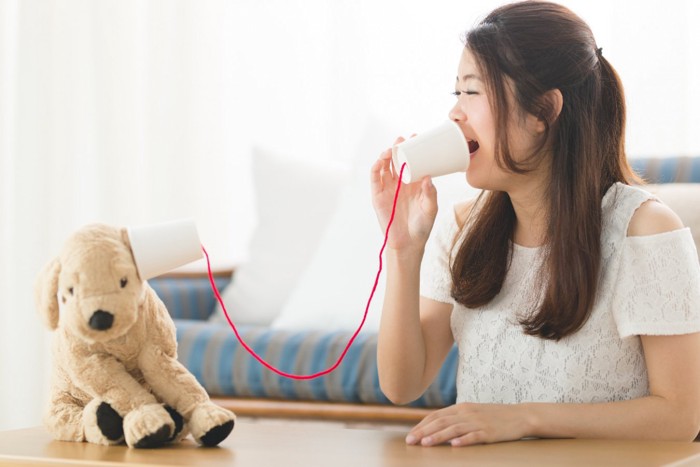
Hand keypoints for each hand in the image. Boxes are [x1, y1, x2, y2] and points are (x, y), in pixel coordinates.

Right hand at [370, 137, 437, 251]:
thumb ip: (430, 193)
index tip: (417, 138)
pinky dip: (376, 168)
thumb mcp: (430, 208)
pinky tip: (380, 161)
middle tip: (403, 139)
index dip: (413, 150)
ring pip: (384, 167)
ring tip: (392, 149)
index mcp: (414, 183)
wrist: (408, 243)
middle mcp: (400, 183)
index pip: (412, 162)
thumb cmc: (422, 226)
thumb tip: (427, 177)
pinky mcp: (378, 196)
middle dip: (399, 148)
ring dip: (386, 155)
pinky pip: (375, 179)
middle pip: (397, 161)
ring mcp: (388, 188)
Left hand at [405, 403, 532, 446]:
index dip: (422, 425)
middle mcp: (467, 413)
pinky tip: (454, 446)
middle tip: (410, 441)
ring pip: (454, 429)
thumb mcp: (472, 413)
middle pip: (441, 422)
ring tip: (425, 444)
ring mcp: (478, 422)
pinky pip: (475, 436)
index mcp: (461, 408)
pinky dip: (464, 440)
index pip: (436, 416)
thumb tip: (437, 427)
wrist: (520, 416)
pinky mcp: (490, 432)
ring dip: (438, 436)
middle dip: (424, 432)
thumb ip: (456, 418)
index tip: (410, 435)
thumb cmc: (493, 416)